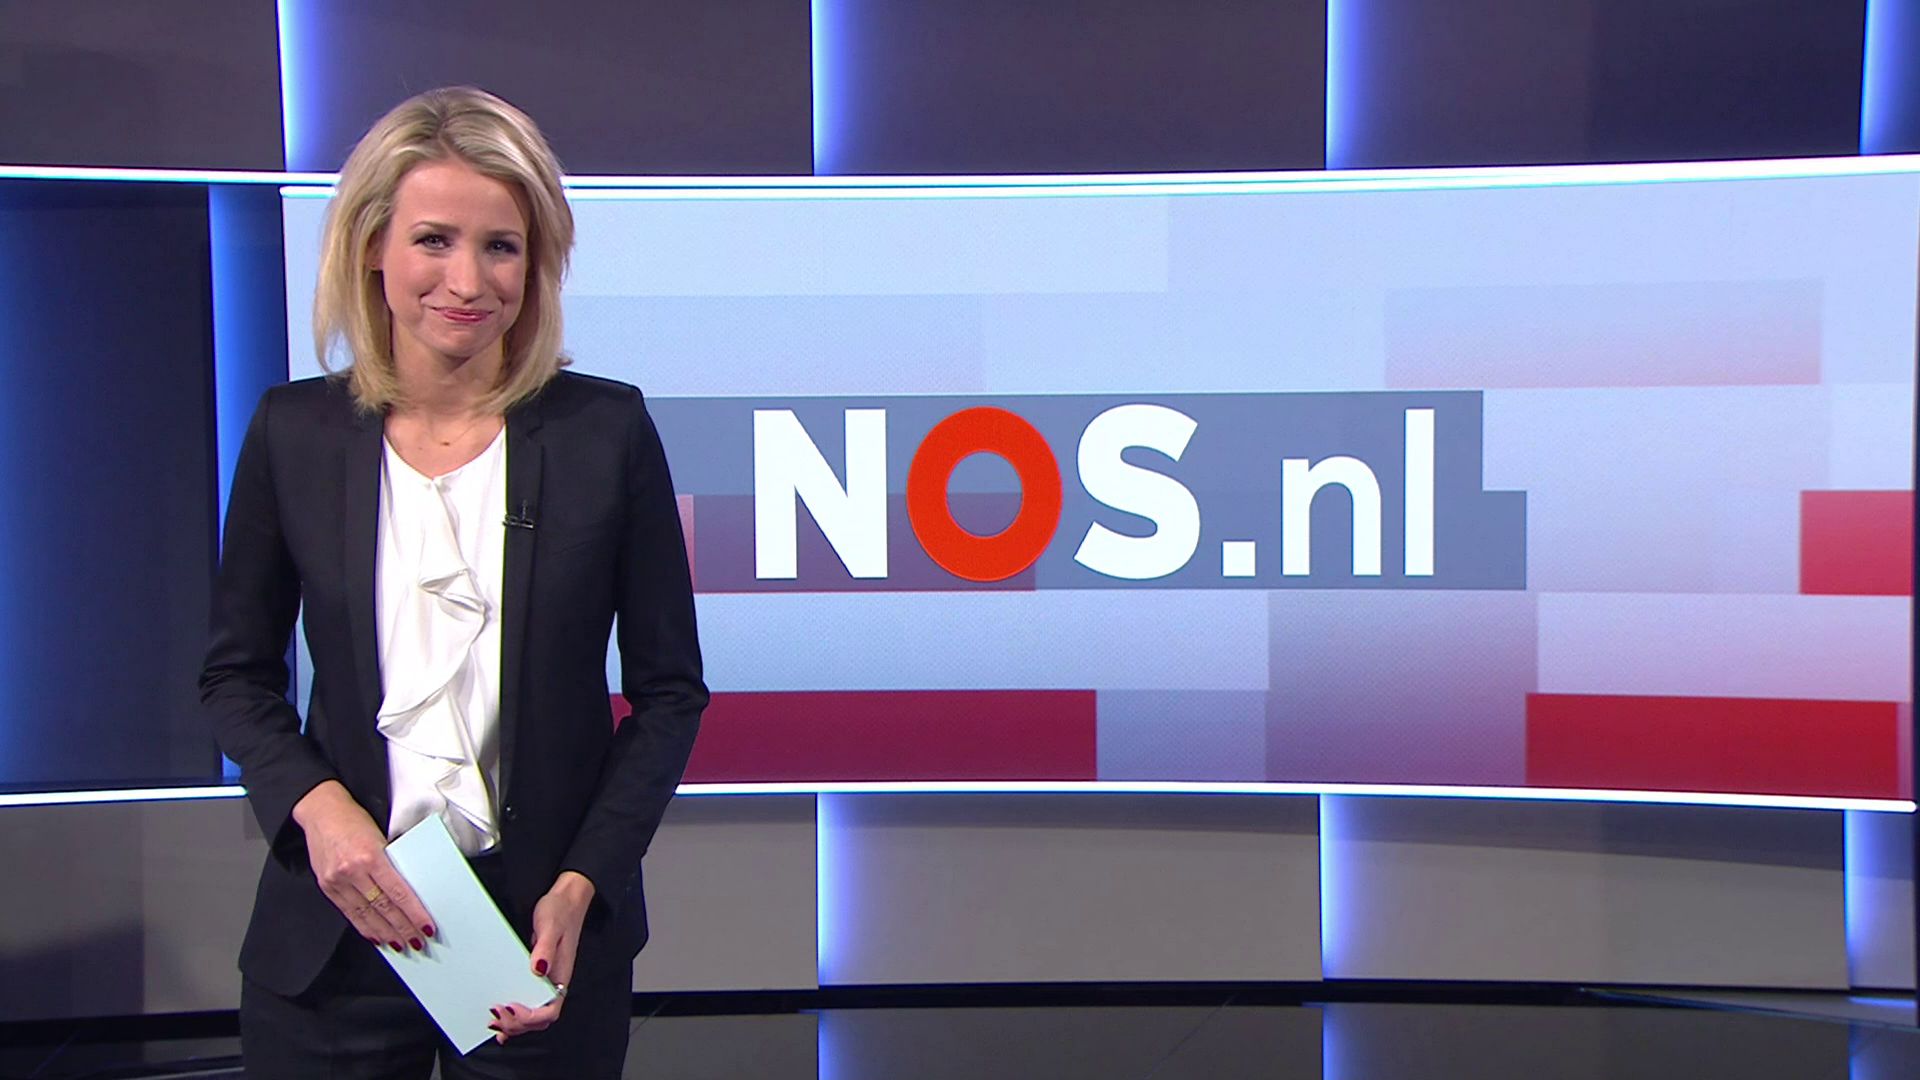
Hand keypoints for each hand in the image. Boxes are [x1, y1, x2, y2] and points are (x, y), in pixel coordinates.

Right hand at [292, 780, 433, 953]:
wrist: (321, 811)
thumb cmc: (355, 820)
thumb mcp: (381, 835)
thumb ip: (393, 861)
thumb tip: (413, 889)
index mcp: (371, 855)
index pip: (399, 892)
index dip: (414, 913)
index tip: (427, 926)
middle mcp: (353, 870)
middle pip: (384, 907)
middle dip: (403, 928)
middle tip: (418, 941)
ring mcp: (337, 881)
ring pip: (366, 914)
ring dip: (385, 933)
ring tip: (401, 944)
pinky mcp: (327, 887)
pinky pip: (349, 912)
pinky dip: (364, 927)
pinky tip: (376, 936)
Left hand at [489, 871, 594, 1042]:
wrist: (565, 899)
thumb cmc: (561, 911)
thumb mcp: (551, 926)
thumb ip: (546, 949)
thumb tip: (538, 970)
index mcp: (561, 975)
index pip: (550, 1011)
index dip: (530, 1017)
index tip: (511, 1008)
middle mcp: (554, 982)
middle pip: (539, 1020)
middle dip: (517, 1024)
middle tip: (496, 1017)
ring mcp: (545, 981)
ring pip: (532, 1015)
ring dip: (513, 1024)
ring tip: (494, 1023)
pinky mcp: (535, 976)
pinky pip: (526, 1002)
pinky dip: (513, 1016)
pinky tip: (500, 1020)